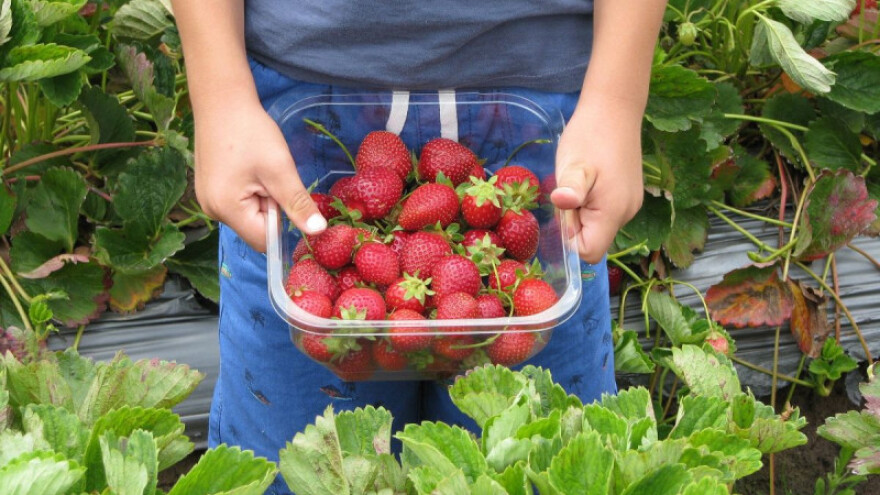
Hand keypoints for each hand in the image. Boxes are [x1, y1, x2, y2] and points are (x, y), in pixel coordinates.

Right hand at [193, 99, 326, 251]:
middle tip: (272, 176)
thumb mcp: (280, 169)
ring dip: (263, 199)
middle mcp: (212, 211)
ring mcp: (208, 201)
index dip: (282, 224)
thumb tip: (318, 231)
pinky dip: (252, 191)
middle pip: (256, 228)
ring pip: (249, 215)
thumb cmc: (250, 132)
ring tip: (260, 169)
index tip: (288, 196)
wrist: (221, 101)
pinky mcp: (210, 190)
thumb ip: (297, 204)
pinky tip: (250, 168)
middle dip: (271, 208)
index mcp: (226, 209)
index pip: (264, 240)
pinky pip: (239, 203)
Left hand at [550, 95, 644, 263]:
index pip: (589, 252)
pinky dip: (591, 202)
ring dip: (581, 211)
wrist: (615, 109)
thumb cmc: (591, 136)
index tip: (564, 211)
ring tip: (579, 180)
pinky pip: (604, 212)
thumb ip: (570, 189)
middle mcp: (627, 214)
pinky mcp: (628, 195)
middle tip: (570, 189)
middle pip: (593, 240)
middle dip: (574, 223)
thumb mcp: (574, 164)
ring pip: (598, 226)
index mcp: (614, 213)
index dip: (569, 240)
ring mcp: (630, 204)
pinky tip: (588, 178)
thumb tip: (562, 204)